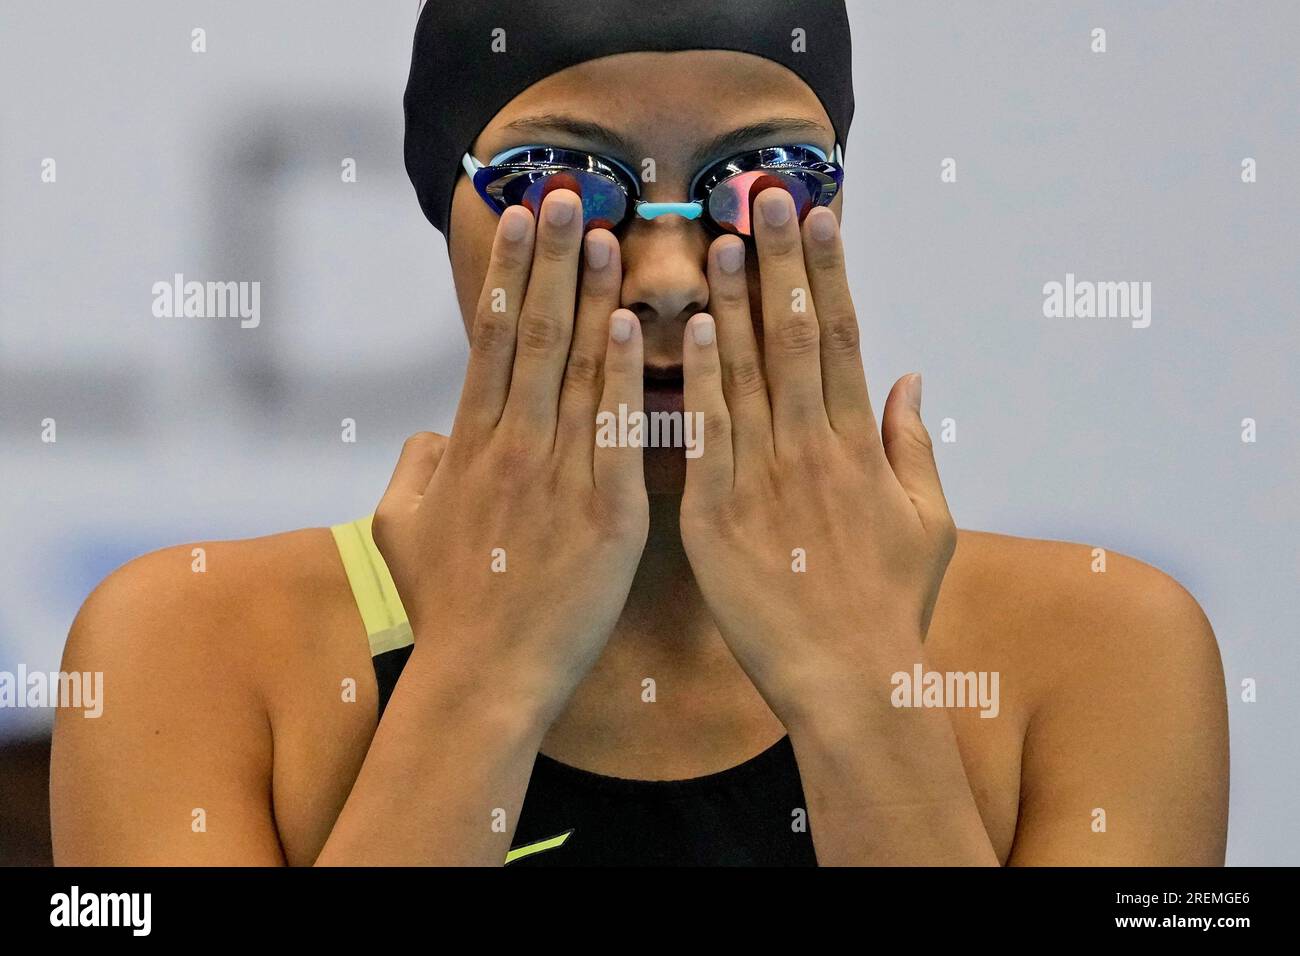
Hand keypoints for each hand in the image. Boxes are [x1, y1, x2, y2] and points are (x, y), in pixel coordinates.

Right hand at [371, 191, 647, 726]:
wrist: (481, 678)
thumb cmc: (444, 606)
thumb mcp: (403, 530)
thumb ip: (414, 471)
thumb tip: (425, 437)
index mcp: (469, 448)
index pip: (493, 341)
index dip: (510, 275)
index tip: (522, 219)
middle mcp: (511, 448)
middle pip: (532, 336)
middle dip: (551, 259)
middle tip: (569, 192)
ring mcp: (558, 479)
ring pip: (576, 371)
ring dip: (592, 297)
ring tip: (608, 233)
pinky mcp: (605, 516)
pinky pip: (617, 435)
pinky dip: (626, 378)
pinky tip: (637, 326)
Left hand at [678, 189, 956, 730]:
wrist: (852, 682)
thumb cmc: (891, 608)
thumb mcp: (929, 524)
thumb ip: (914, 445)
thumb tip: (913, 379)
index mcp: (859, 445)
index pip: (841, 337)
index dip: (826, 272)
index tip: (817, 216)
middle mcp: (814, 447)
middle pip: (794, 336)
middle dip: (780, 260)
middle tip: (763, 193)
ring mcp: (764, 477)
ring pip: (747, 372)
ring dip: (733, 300)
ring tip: (722, 238)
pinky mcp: (717, 514)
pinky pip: (705, 433)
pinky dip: (695, 378)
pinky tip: (685, 328)